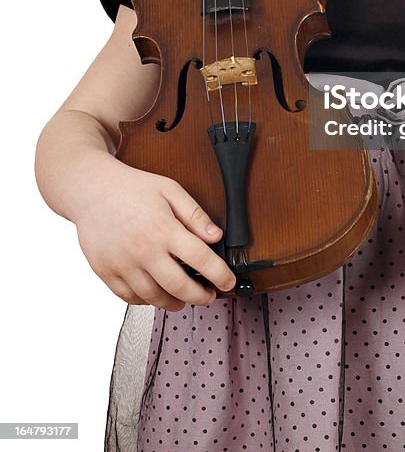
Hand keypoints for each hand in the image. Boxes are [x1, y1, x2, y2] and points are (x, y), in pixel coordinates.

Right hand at [74, 158, 237, 310]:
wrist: (91, 189)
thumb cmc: (132, 188)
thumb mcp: (170, 190)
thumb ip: (195, 214)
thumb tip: (216, 236)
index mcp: (164, 228)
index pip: (200, 259)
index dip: (219, 275)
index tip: (228, 282)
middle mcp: (143, 250)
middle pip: (179, 287)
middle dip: (200, 297)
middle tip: (208, 296)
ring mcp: (123, 264)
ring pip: (154, 297)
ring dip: (173, 303)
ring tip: (183, 299)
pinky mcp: (106, 272)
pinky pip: (129, 298)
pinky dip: (146, 300)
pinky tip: (155, 294)